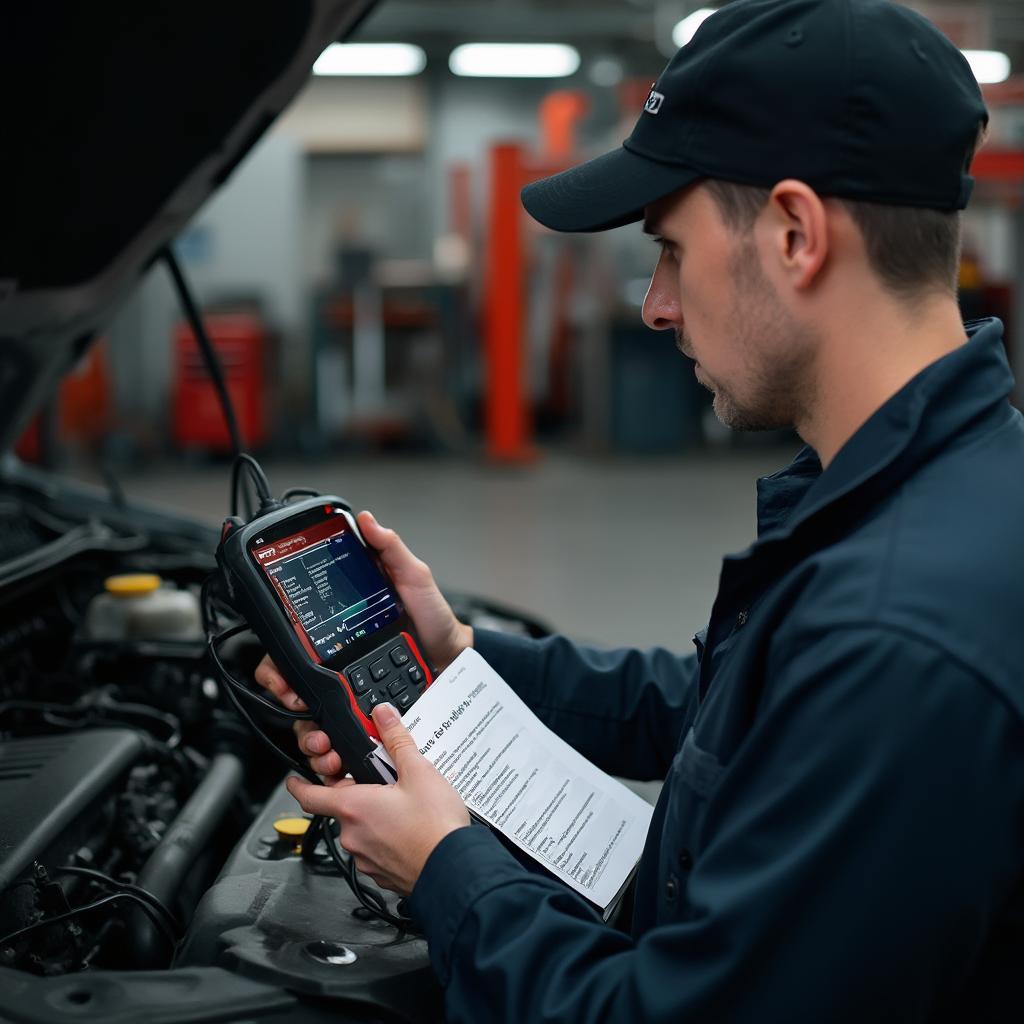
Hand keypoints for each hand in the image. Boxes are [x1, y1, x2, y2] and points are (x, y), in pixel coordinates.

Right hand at [254, 510, 472, 779]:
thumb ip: (390, 549)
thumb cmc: (434, 618)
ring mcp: (349, 691)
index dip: (276, 662)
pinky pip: (338, 735)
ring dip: (305, 732)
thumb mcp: (414, 578)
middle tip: (296, 701)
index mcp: (337, 630)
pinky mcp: (365, 716)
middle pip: (289, 686)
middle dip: (283, 698)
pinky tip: (335, 751)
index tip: (282, 673)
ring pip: (307, 719)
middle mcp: (336, 662)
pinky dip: (331, 748)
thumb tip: (366, 521)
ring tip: (320, 738)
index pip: (290, 646)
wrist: (457, 661)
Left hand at [286, 702, 470, 893]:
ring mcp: (366, 858)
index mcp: (354, 808)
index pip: (310, 796)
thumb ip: (396, 740)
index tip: (295, 780)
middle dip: (358, 793)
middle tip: (382, 781)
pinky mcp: (382, 874)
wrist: (455, 869)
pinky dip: (386, 837)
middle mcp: (353, 836)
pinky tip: (410, 829)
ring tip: (403, 805)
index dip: (300, 785)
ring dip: (373, 816)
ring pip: (361, 829)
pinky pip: (376, 849)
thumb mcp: (419, 772)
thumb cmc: (435, 827)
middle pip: (343, 808)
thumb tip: (383, 717)